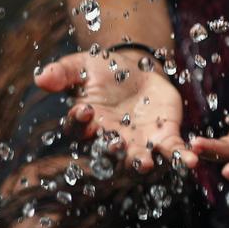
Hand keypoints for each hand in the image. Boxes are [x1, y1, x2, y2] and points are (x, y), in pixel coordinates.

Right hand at [34, 50, 197, 176]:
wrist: (139, 69)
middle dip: (112, 150)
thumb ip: (63, 72)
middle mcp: (112, 139)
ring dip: (143, 162)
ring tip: (148, 163)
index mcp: (89, 123)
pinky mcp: (164, 137)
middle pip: (109, 151)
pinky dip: (180, 157)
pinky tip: (189, 162)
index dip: (80, 121)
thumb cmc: (106, 70)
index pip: (79, 128)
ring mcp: (139, 142)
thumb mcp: (83, 65)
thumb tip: (39, 77)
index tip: (84, 109)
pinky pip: (171, 151)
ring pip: (139, 159)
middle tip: (114, 144)